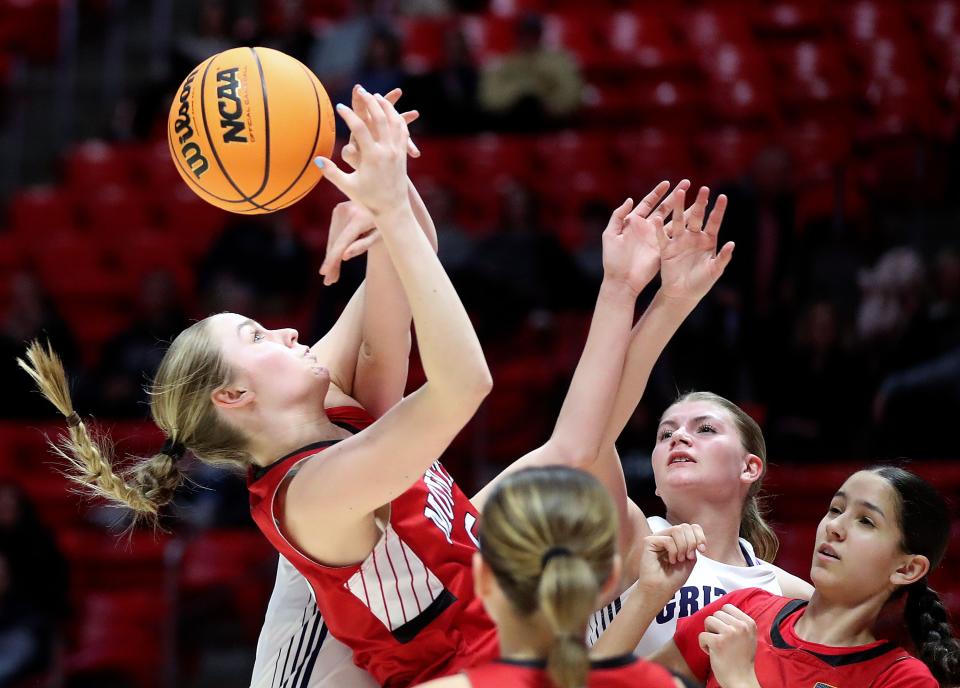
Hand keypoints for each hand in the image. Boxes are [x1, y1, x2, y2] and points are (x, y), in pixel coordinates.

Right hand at [317, 91, 410, 215]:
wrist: (393, 210)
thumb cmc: (368, 200)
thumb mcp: (347, 187)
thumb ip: (331, 172)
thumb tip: (316, 160)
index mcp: (372, 157)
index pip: (360, 129)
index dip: (348, 115)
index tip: (339, 106)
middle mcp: (386, 151)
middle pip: (380, 118)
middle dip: (369, 101)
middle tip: (360, 90)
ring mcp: (396, 151)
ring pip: (394, 121)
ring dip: (385, 106)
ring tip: (375, 96)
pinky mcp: (403, 154)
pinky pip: (402, 131)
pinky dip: (396, 118)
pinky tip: (390, 112)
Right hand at [319, 201, 380, 284]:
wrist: (387, 200)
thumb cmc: (389, 221)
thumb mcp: (381, 235)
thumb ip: (363, 246)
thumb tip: (344, 256)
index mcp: (360, 218)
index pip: (343, 242)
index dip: (333, 258)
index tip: (324, 271)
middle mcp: (347, 210)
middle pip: (335, 242)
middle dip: (332, 262)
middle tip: (329, 282)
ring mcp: (341, 208)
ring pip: (333, 238)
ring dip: (332, 256)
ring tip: (333, 276)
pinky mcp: (338, 209)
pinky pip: (335, 232)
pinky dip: (335, 245)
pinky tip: (337, 258)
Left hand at [612, 180, 692, 292]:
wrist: (621, 279)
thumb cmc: (612, 258)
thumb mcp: (610, 234)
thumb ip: (618, 216)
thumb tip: (630, 199)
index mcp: (634, 222)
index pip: (648, 202)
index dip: (658, 192)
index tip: (668, 183)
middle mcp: (647, 227)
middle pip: (664, 207)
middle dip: (676, 196)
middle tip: (687, 184)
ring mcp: (656, 237)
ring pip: (673, 219)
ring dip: (685, 209)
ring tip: (697, 199)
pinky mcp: (663, 248)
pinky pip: (674, 234)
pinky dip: (684, 226)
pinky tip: (694, 217)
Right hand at [634, 523, 704, 602]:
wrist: (661, 590)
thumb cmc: (673, 578)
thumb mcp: (690, 560)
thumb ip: (693, 544)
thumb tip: (694, 535)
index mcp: (676, 539)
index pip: (691, 526)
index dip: (699, 535)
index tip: (702, 550)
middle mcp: (666, 536)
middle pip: (684, 526)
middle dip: (691, 542)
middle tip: (689, 557)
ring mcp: (657, 538)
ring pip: (676, 530)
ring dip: (683, 547)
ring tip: (679, 559)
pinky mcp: (649, 542)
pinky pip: (667, 540)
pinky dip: (673, 552)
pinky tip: (670, 561)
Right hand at [658, 185, 733, 302]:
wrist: (682, 293)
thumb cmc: (701, 283)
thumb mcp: (715, 271)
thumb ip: (723, 258)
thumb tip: (732, 244)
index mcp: (708, 241)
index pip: (714, 222)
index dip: (718, 210)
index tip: (723, 197)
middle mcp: (694, 237)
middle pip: (697, 217)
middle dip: (700, 203)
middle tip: (704, 189)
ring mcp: (680, 241)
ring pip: (679, 221)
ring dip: (680, 208)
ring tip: (680, 193)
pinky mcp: (667, 248)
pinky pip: (662, 237)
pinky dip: (659, 228)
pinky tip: (657, 218)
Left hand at [698, 604, 759, 687]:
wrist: (741, 680)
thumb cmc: (742, 659)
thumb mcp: (748, 637)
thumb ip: (738, 623)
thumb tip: (722, 609)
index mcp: (749, 623)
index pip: (727, 607)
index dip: (722, 619)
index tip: (726, 632)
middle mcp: (741, 626)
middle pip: (716, 614)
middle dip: (715, 627)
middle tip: (722, 642)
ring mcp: (730, 633)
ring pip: (708, 621)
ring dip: (709, 634)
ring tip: (718, 646)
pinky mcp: (718, 642)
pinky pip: (702, 635)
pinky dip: (703, 645)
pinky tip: (713, 653)